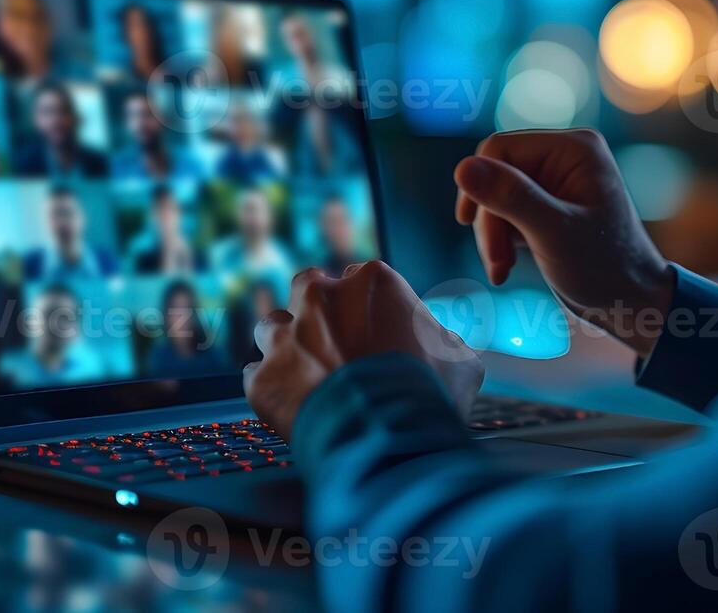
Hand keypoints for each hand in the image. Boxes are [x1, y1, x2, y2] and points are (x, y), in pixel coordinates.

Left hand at [243, 261, 483, 437]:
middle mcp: (321, 298)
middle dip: (316, 311)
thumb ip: (442, 341)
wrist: (386, 439)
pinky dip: (272, 388)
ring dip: (286, 346)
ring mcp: (286, 337)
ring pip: (272, 327)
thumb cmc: (428, 394)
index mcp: (371, 282)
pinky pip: (257, 375)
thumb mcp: (460, 360)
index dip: (368, 307)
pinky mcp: (262, 378)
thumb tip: (442, 345)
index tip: (375, 331)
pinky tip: (295, 407)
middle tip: (334, 342)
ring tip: (307, 377)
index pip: (362, 279)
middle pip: (308, 288)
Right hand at [454, 128, 674, 357]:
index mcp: (575, 148)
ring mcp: (555, 178)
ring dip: (491, 233)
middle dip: (489, 219)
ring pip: (494, 193)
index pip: (500, 149)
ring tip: (502, 269)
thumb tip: (462, 168)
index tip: (482, 235)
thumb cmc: (605, 268)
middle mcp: (564, 155)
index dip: (481, 189)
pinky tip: (507, 264)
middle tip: (497, 263)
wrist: (630, 303)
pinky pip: (504, 209)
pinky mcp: (546, 202)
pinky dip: (500, 238)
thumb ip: (511, 198)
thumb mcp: (554, 233)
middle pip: (494, 172)